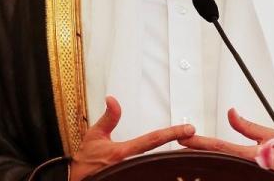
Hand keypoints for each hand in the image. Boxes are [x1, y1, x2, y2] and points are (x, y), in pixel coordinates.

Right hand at [69, 96, 195, 180]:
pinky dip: (164, 171)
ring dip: (174, 163)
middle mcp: (132, 164)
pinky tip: (176, 168)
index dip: (173, 133)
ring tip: (194, 153)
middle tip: (197, 142)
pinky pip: (152, 175)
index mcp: (125, 152)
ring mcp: (134, 174)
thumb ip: (109, 118)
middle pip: (163, 156)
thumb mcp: (95, 135)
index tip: (189, 129)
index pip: (154, 139)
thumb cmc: (86, 162)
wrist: (75, 180)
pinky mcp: (133, 178)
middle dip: (181, 151)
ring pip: (159, 169)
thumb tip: (113, 100)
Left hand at [178, 108, 273, 170]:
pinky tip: (203, 164)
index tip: (184, 138)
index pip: (217, 146)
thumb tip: (230, 112)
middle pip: (212, 158)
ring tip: (187, 154)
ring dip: (202, 160)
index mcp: (247, 154)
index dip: (198, 142)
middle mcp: (242, 166)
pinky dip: (213, 167)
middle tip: (180, 145)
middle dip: (195, 152)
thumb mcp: (268, 135)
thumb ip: (246, 126)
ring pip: (216, 167)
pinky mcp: (242, 175)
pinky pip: (224, 171)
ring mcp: (241, 172)